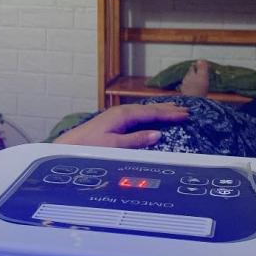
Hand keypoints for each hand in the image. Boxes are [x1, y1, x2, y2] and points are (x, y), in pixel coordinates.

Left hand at [53, 102, 188, 148]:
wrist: (69, 147)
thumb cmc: (89, 147)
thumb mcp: (115, 146)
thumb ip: (137, 140)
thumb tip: (157, 134)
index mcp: (123, 115)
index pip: (152, 113)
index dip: (169, 114)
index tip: (185, 114)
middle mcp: (121, 112)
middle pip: (149, 108)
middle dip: (167, 109)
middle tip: (185, 109)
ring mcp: (117, 116)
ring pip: (144, 110)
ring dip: (159, 110)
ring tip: (174, 109)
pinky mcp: (114, 121)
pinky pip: (138, 115)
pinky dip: (150, 114)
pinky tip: (152, 116)